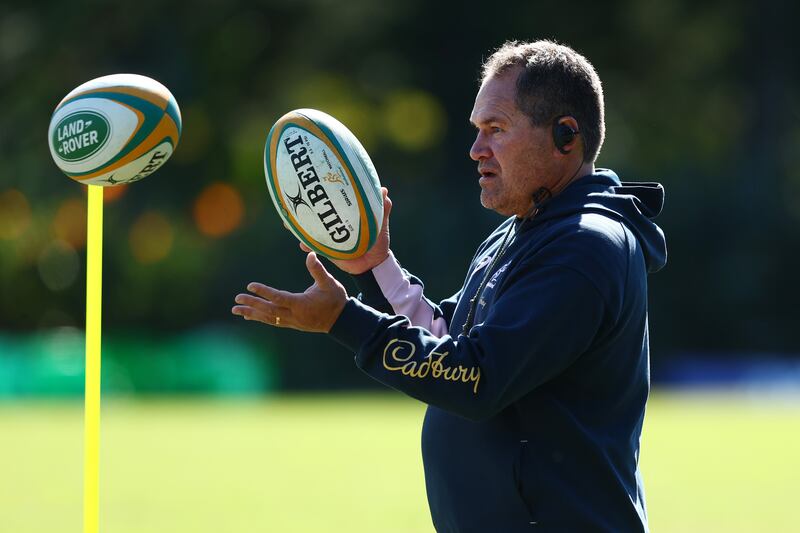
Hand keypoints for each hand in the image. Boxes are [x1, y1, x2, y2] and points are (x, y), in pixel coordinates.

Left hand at [231, 252, 347, 332]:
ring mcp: (292, 322)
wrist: (341, 320)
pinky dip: (259, 318)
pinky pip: (272, 321)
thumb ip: (318, 269)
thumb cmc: (335, 299)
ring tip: (236, 310)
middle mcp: (294, 315)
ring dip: (251, 313)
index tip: (250, 285)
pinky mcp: (292, 324)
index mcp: (301, 304)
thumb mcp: (329, 283)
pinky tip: (249, 316)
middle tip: (237, 299)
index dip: (264, 292)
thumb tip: (310, 254)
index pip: (278, 297)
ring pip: (268, 318)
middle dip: (252, 304)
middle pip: (269, 310)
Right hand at [299, 187, 392, 274]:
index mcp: (345, 213)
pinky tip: (303, 245)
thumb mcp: (381, 223)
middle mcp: (333, 222)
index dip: (319, 191)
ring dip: (298, 225)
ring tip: (289, 223)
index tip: (309, 180)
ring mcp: (328, 236)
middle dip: (300, 205)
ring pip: (308, 229)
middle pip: (313, 212)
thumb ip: (383, 209)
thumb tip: (383, 190)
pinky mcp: (326, 250)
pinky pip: (313, 246)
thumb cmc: (378, 241)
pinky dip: (306, 245)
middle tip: (291, 199)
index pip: (330, 199)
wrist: (374, 264)